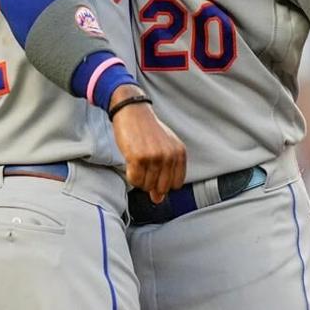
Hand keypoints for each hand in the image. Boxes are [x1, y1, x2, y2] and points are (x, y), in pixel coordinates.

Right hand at [109, 86, 185, 203]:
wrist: (131, 110)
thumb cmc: (147, 129)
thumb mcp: (163, 147)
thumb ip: (165, 173)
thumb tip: (158, 199)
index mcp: (179, 153)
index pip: (175, 184)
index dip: (163, 183)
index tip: (155, 173)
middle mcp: (169, 156)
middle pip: (161, 188)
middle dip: (150, 183)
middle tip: (143, 168)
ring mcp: (154, 157)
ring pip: (146, 185)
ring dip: (139, 179)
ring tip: (136, 163)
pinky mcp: (138, 157)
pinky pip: (134, 180)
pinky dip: (130, 176)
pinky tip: (130, 163)